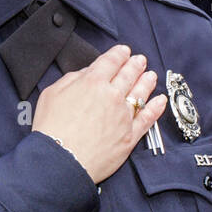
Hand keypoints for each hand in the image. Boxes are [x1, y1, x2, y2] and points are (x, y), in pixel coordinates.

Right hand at [32, 44, 167, 183]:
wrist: (61, 160)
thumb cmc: (51, 128)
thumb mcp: (52, 94)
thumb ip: (72, 79)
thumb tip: (87, 73)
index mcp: (92, 82)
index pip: (111, 62)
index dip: (119, 54)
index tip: (124, 51)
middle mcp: (111, 95)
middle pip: (128, 75)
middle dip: (135, 65)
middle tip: (140, 60)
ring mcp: (123, 115)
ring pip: (140, 93)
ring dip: (147, 82)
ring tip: (151, 75)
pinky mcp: (130, 135)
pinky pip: (148, 118)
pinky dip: (156, 108)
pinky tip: (160, 100)